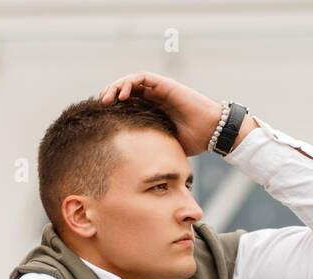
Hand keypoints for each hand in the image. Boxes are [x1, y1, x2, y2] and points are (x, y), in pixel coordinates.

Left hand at [99, 71, 223, 156]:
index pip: (128, 103)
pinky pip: (142, 77)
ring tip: (106, 98)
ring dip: (116, 87)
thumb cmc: (194, 141)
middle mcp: (155, 97)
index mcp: (154, 110)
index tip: (102, 117)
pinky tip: (123, 95)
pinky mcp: (165, 84)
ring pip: (131, 81)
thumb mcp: (164, 145)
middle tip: (100, 106)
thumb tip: (134, 166)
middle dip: (111, 95)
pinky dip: (130, 83)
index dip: (114, 108)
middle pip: (127, 90)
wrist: (211, 132)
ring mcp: (160, 89)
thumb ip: (150, 146)